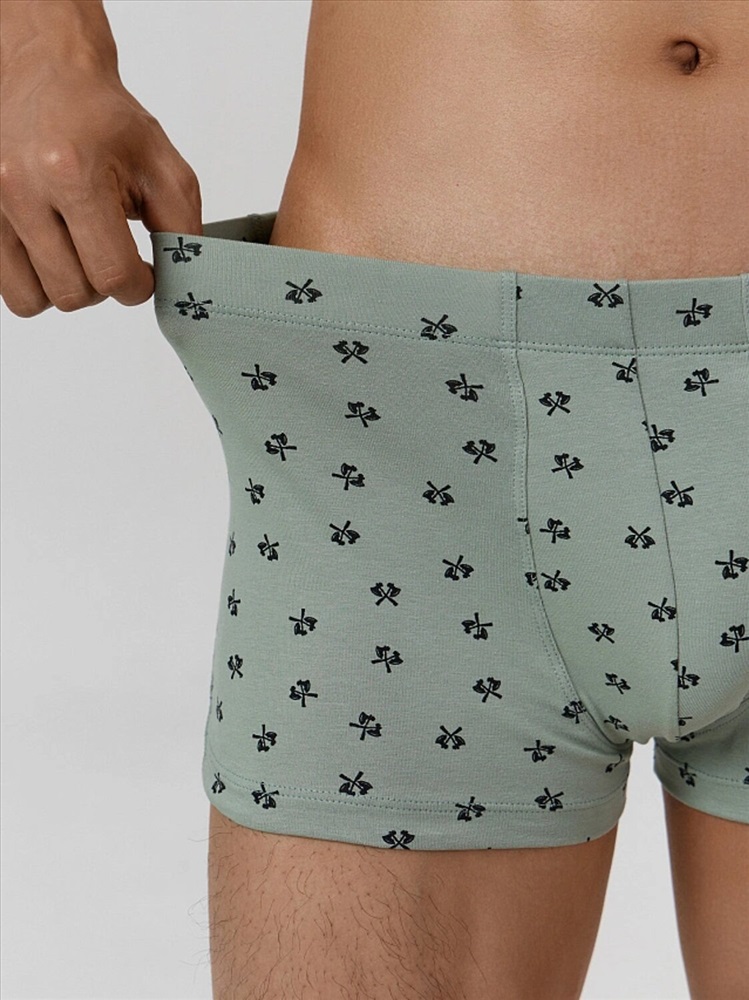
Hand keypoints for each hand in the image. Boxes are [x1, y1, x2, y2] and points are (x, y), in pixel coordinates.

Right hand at [0, 66, 202, 316]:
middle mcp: (21, 189)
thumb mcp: (162, 166)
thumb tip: (184, 281)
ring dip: (67, 287)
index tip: (144, 272)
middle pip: (73, 294)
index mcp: (72, 173)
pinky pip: (6, 288)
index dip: (139, 286)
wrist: (45, 72)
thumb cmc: (102, 118)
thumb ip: (182, 228)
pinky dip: (36, 283)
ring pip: (35, 300)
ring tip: (80, 253)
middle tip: (112, 255)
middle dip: (103, 286)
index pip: (112, 275)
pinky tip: (54, 253)